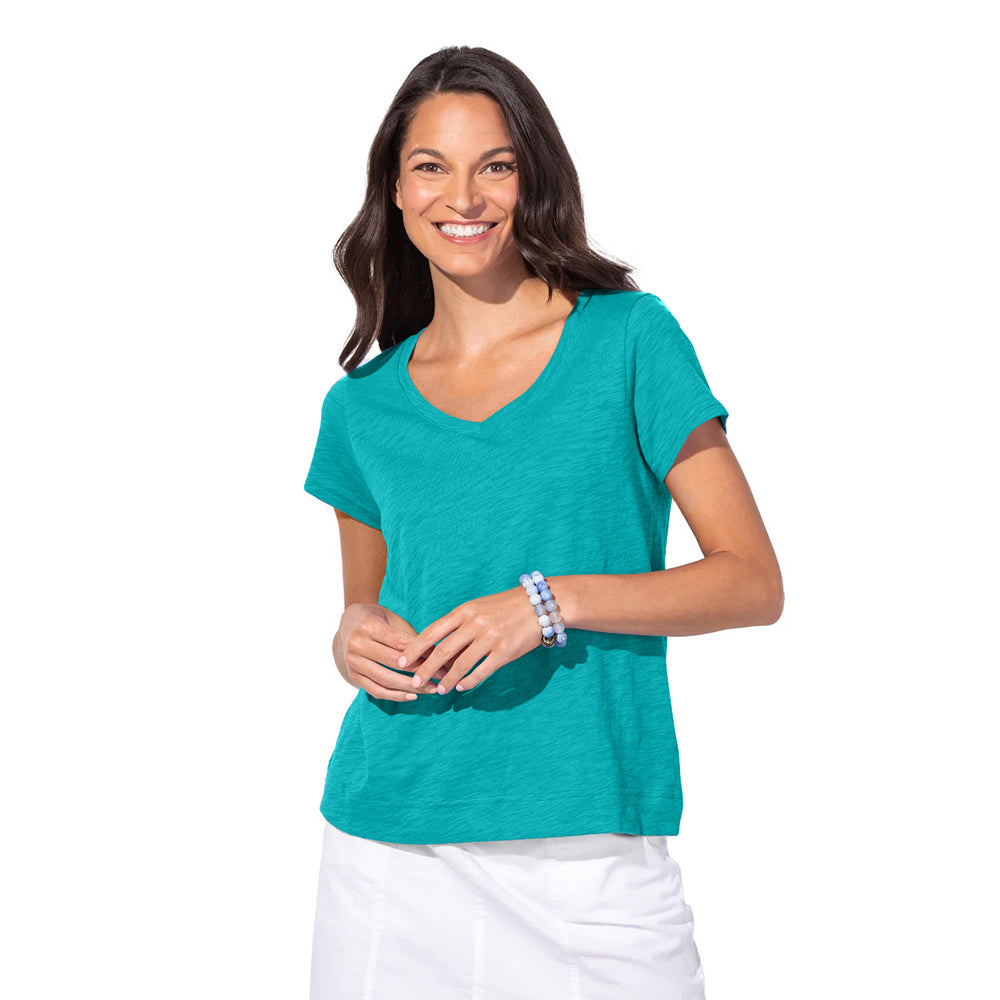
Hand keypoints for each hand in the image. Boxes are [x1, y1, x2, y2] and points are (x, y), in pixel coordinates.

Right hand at [336, 604, 449, 701]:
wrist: (349, 623)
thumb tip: (440, 654)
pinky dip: (395, 696)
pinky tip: (412, 696)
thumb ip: (413, 637)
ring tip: (431, 689)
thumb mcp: (394, 621)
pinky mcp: (352, 675)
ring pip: (385, 679)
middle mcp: (357, 643)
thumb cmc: (378, 620)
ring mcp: (352, 661)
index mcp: (369, 625)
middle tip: (442, 677)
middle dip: (420, 672)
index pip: (400, 643)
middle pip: (393, 662)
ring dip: (411, 687)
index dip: (423, 653)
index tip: (443, 661)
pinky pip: (375, 690)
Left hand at [397, 588, 541, 694]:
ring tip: (439, 690)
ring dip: (447, 680)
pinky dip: (468, 682)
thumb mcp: (478, 608)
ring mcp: (489, 638)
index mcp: (464, 611)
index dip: (414, 649)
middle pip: (441, 651)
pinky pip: (481, 671)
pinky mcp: (504, 652)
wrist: (539, 605)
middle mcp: (474, 624)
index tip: (401, 661)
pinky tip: (461, 687)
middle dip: (425, 669)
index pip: (432, 632)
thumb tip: (437, 646)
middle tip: (415, 682)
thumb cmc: (504, 607)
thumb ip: (458, 624)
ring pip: (460, 665)